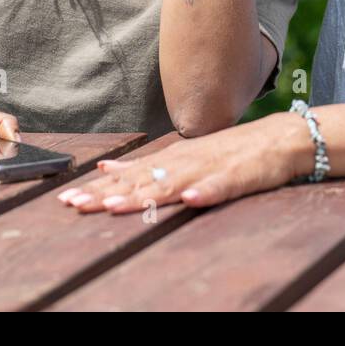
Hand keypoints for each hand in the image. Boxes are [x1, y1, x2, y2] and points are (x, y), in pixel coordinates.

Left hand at [55, 112, 310, 213]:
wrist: (277, 139)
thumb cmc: (227, 151)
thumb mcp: (180, 156)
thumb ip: (143, 166)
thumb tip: (104, 168)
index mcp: (169, 161)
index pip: (127, 178)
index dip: (97, 190)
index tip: (67, 200)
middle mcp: (183, 163)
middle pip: (140, 182)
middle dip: (107, 195)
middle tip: (76, 206)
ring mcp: (209, 169)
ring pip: (172, 184)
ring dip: (143, 196)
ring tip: (116, 207)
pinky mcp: (237, 176)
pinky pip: (219, 187)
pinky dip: (205, 192)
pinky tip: (190, 200)